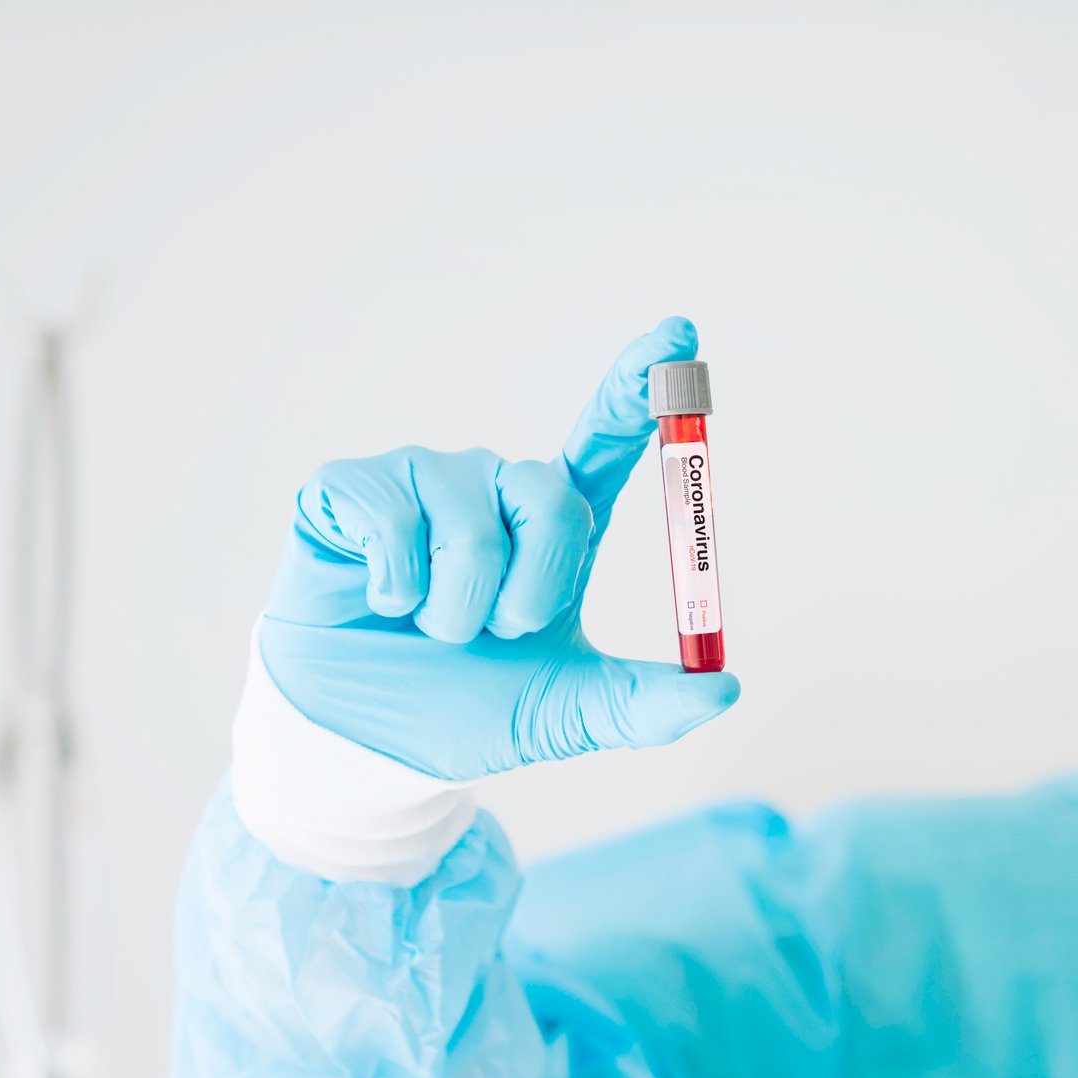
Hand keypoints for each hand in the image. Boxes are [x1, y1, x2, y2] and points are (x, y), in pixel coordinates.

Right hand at [256, 317, 739, 779]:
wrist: (368, 744)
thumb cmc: (467, 710)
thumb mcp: (568, 713)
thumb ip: (645, 704)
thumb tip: (723, 687)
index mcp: (555, 520)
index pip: (607, 436)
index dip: (641, 385)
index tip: (678, 334)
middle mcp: (497, 484)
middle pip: (553, 499)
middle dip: (530, 595)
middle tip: (497, 637)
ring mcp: (426, 478)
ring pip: (473, 532)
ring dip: (457, 612)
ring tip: (429, 628)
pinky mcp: (354, 485)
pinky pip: (396, 526)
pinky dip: (396, 589)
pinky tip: (380, 601)